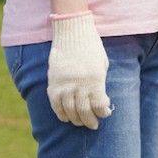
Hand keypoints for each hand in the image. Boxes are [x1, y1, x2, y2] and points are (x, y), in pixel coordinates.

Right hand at [47, 13, 111, 128]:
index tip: (105, 114)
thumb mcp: (102, 64)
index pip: (98, 105)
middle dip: (90, 121)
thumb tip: (99, 100)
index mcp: (95, 79)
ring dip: (76, 119)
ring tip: (81, 123)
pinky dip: (61, 113)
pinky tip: (66, 117)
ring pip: (69, 111)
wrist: (72, 32)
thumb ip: (99, 82)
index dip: (102, 112)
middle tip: (93, 125)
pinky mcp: (53, 84)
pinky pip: (55, 105)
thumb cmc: (91, 48)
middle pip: (84, 111)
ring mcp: (64, 85)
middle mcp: (79, 84)